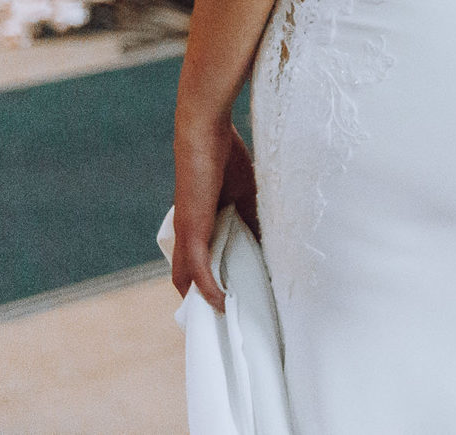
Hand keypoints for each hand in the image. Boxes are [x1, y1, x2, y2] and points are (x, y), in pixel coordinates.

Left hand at [171, 112, 259, 309]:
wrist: (205, 133)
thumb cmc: (225, 156)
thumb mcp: (245, 194)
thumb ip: (252, 219)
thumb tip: (269, 243)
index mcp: (198, 225)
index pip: (196, 263)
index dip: (205, 283)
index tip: (225, 302)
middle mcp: (187, 234)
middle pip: (187, 279)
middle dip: (200, 302)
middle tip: (223, 321)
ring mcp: (188, 233)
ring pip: (188, 280)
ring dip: (203, 302)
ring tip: (224, 320)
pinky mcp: (193, 230)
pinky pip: (198, 269)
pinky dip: (208, 289)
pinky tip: (222, 304)